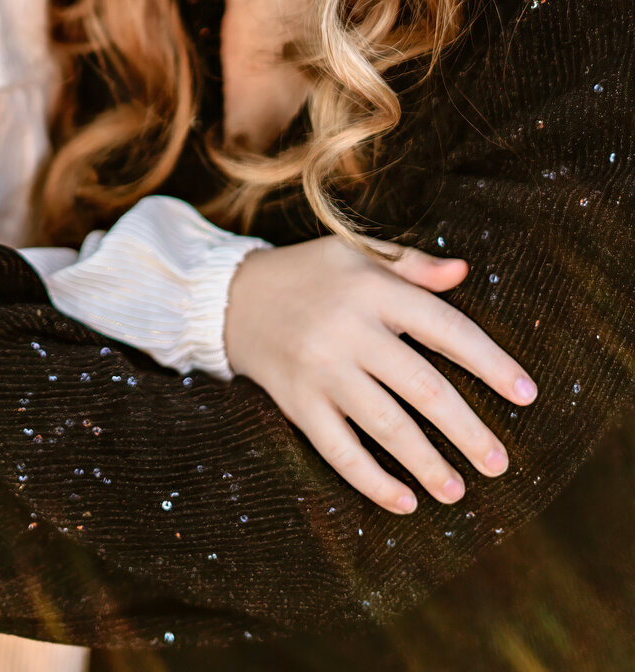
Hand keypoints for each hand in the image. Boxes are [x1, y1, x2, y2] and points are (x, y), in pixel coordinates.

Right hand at [224, 236, 537, 514]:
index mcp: (372, 288)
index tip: (526, 394)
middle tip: (499, 462)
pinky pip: (340, 451)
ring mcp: (321, 370)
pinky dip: (373, 481)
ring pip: (386, 426)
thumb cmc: (309, 275)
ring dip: (427, 464)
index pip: (445, 327)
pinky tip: (403, 501)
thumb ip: (411, 267)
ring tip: (458, 490)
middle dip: (467, 430)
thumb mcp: (356, 254)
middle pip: (423, 388)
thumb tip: (464, 273)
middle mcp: (349, 330)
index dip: (490, 362)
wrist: (230, 297)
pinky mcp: (297, 403)